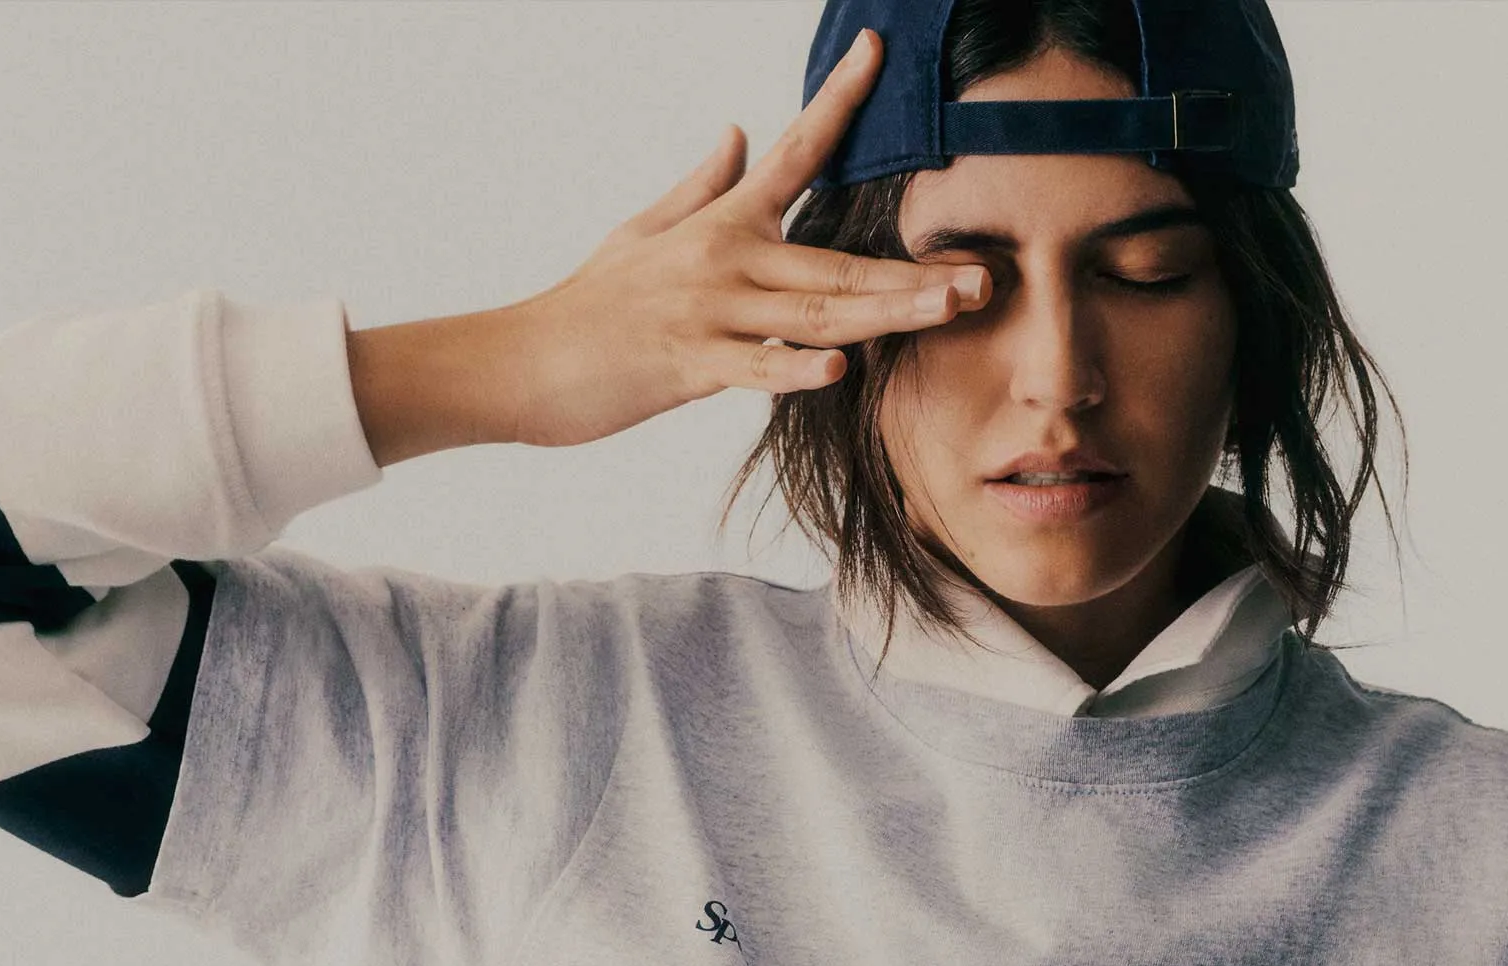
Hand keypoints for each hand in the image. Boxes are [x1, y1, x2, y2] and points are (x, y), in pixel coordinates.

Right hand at [498, 27, 987, 446]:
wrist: (528, 359)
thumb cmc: (593, 302)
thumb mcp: (644, 229)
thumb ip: (701, 184)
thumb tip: (738, 131)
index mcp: (722, 221)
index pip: (792, 150)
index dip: (837, 100)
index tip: (875, 53)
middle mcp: (725, 258)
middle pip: (836, 262)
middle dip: (913, 272)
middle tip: (980, 277)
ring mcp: (709, 312)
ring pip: (815, 314)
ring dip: (886, 315)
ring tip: (947, 311)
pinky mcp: (688, 364)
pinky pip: (753, 367)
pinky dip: (793, 368)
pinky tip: (838, 370)